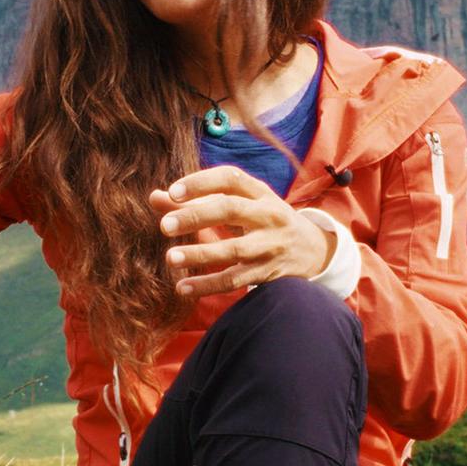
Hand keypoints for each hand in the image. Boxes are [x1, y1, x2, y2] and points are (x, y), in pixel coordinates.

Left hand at [147, 166, 334, 297]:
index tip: (173, 192)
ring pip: (234, 250)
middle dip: (197, 216)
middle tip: (164, 226)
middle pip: (231, 210)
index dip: (201, 183)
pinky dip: (208, 285)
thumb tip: (154, 197)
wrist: (312, 250)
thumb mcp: (240, 204)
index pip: (230, 178)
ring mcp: (270, 245)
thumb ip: (197, 201)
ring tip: (170, 258)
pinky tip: (183, 287)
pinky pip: (235, 280)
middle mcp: (269, 215)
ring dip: (201, 254)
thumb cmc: (263, 220)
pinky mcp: (268, 272)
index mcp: (260, 192)